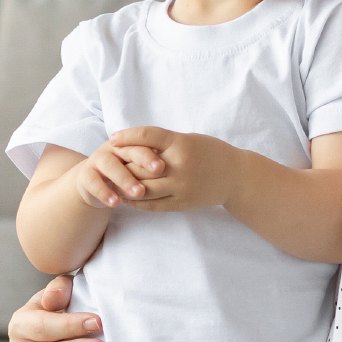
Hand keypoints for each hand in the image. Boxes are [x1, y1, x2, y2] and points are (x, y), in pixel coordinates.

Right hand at [74, 138, 166, 209]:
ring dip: (125, 179)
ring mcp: (98, 159)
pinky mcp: (86, 174)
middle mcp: (113, 148)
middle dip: (143, 162)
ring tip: (138, 193)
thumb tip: (173, 171)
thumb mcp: (139, 167)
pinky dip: (105, 193)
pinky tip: (116, 203)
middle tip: (158, 173)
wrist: (92, 180)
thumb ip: (151, 166)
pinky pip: (95, 183)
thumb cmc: (123, 173)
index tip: (163, 167)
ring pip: (111, 166)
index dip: (152, 153)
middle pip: (129, 150)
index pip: (144, 141)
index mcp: (130, 142)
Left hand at [109, 126, 241, 211]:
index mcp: (182, 144)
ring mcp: (180, 187)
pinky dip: (135, 202)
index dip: (128, 136)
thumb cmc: (209, 153)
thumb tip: (131, 142)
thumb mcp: (189, 140)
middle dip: (121, 166)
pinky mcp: (181, 203)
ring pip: (142, 189)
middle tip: (105, 165)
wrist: (235, 177)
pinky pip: (152, 205)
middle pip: (140, 166)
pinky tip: (125, 198)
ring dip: (124, 187)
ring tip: (110, 184)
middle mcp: (180, 166)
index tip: (113, 139)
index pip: (148, 136)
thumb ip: (164, 143)